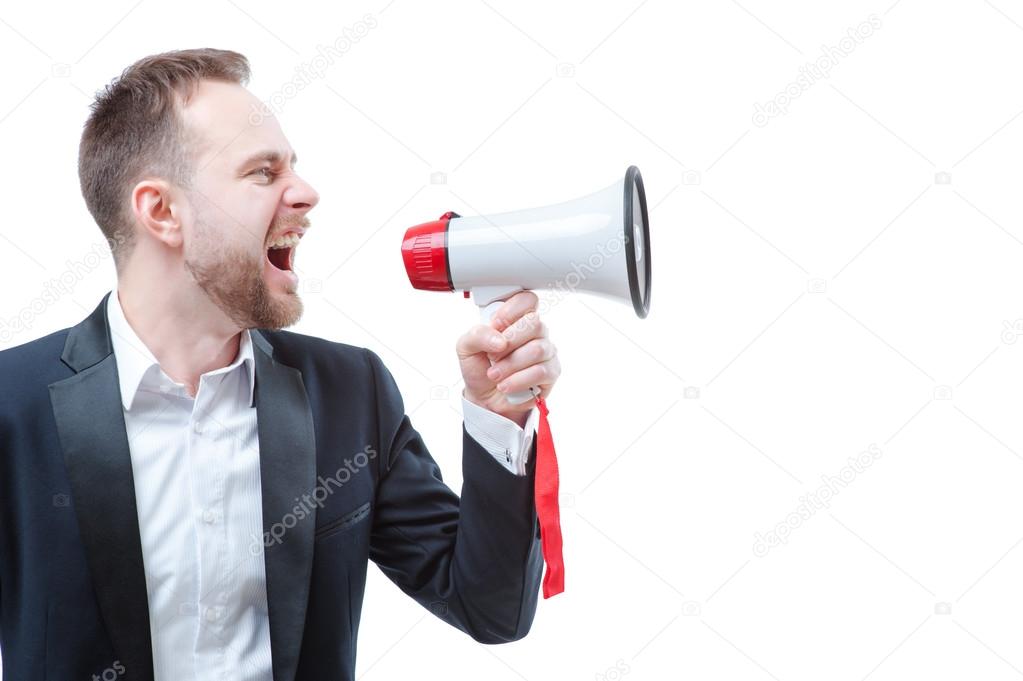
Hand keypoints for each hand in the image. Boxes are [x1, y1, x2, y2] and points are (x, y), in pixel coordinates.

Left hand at [456, 291, 560, 426]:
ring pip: (537, 349)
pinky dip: (518, 380)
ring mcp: (546, 351)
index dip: (510, 313)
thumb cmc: (480, 367)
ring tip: (495, 374)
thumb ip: (477, 334)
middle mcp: (534, 331)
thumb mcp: (465, 347)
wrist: (485, 397)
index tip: (495, 327)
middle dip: (508, 342)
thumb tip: (500, 339)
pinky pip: (541, 372)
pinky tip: (506, 384)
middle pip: (535, 323)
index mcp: (516, 318)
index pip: (526, 299)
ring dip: (510, 365)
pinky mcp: (551, 372)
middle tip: (493, 355)